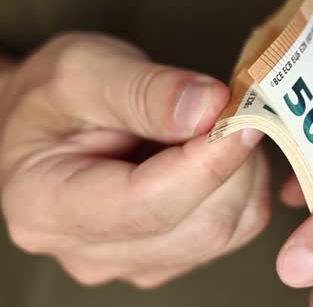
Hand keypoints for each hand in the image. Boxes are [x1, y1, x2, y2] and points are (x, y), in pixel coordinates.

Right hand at [0, 32, 270, 287]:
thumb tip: (209, 107)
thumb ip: (144, 89)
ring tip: (219, 126)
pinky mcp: (170, 257)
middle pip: (198, 227)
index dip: (208, 164)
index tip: (242, 120)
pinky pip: (235, 231)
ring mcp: (135, 262)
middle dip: (234, 163)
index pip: (148, 204)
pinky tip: (221, 154)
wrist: (51, 128)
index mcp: (47, 206)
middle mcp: (92, 252)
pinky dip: (245, 187)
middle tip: (236, 108)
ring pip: (226, 231)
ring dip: (244, 173)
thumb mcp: (83, 68)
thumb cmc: (55, 99)